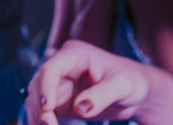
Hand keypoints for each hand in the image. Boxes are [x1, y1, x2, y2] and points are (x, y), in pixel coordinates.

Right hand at [26, 40, 151, 124]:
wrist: (136, 91)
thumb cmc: (131, 81)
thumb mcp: (122, 86)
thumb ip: (102, 95)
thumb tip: (82, 108)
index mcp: (75, 54)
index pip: (51, 68)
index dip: (45, 88)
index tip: (47, 109)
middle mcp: (62, 66)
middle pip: (39, 84)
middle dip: (40, 107)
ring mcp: (59, 83)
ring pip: (37, 98)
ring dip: (38, 115)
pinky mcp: (60, 99)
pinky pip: (45, 110)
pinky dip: (43, 120)